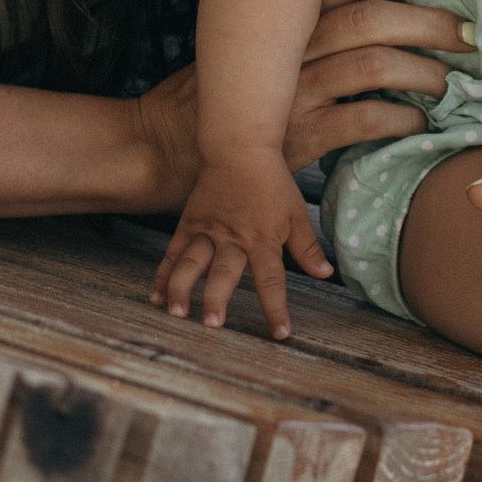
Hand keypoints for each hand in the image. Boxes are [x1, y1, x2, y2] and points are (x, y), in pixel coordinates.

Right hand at [129, 0, 473, 210]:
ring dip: (421, 72)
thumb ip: (307, 24)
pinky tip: (415, 122)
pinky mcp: (295, 135)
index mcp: (285, 17)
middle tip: (469, 32)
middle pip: (372, 19)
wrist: (167, 145)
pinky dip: (397, 120)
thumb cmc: (222, 91)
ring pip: (373, 66)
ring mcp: (292, 90)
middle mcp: (290, 46)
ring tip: (446, 82)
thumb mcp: (260, 44)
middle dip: (429, 21)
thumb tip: (373, 6)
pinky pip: (361, 121)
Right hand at [151, 155, 333, 337]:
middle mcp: (233, 239)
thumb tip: (325, 274)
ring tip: (176, 312)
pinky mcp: (189, 223)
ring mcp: (207, 231)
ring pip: (191, 263)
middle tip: (212, 324)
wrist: (240, 148)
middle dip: (217, 299)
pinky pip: (173, 251)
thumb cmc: (272, 182)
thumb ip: (307, 248)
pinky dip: (163, 273)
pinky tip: (156, 296)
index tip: (280, 333)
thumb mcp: (296, 214)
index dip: (276, 308)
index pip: (271, 280)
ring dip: (182, 288)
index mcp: (263, 240)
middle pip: (224, 273)